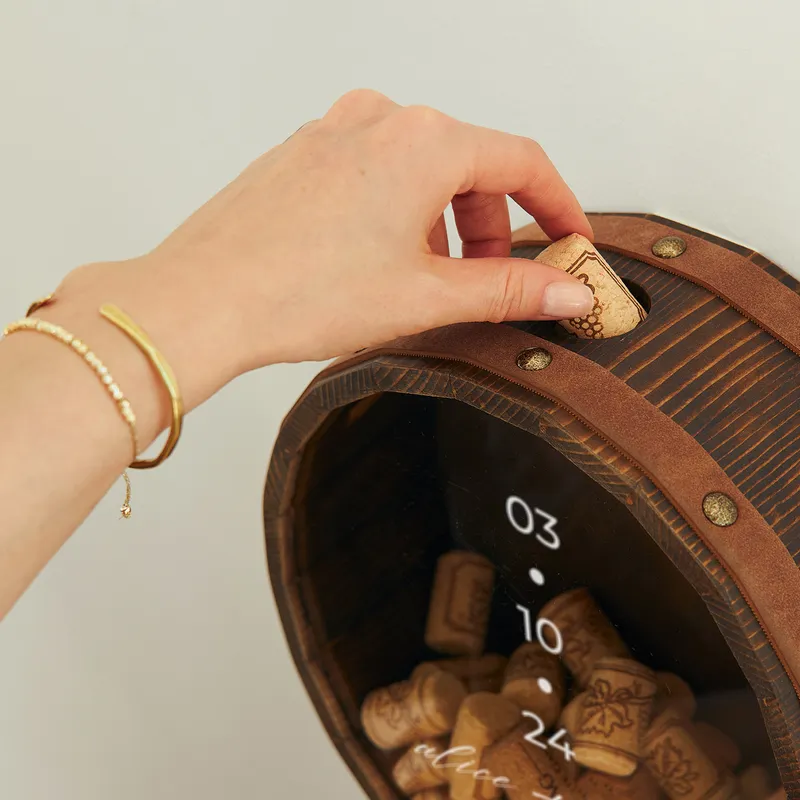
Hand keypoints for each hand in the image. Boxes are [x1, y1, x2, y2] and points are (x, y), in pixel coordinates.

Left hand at [54, 89, 593, 413]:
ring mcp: (334, 131)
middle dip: (491, 226)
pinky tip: (377, 262)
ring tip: (422, 281)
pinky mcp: (304, 153)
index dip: (558, 206)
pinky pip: (374, 173)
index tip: (570, 241)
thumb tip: (565, 292)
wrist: (202, 300)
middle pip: (470, 166)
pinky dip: (397, 212)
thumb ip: (508, 290)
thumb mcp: (425, 297)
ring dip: (441, 223)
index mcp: (422, 141)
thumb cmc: (297, 292)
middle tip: (489, 281)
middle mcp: (378, 119)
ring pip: (420, 171)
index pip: (521, 163)